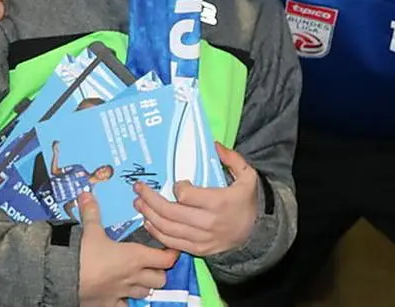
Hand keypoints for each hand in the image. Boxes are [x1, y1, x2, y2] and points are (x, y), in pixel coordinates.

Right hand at [79, 192, 178, 305]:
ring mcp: (122, 293)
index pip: (166, 259)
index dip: (172, 254)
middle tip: (153, 265)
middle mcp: (133, 276)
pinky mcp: (108, 305)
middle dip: (159, 272)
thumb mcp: (89, 230)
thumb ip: (92, 212)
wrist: (62, 278)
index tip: (170, 250)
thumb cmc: (81, 253)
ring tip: (138, 279)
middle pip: (160, 279)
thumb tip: (86, 195)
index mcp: (135, 256)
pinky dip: (126, 303)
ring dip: (145, 287)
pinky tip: (122, 297)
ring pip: (145, 294)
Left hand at [134, 144, 259, 256]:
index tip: (178, 183)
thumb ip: (232, 159)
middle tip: (138, 189)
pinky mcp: (198, 249)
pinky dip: (156, 232)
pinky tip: (148, 221)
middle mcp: (208, 222)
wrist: (255, 233)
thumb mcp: (248, 176)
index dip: (178, 188)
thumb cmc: (247, 202)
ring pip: (167, 229)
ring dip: (149, 215)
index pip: (187, 196)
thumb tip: (214, 144)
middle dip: (150, 199)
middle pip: (171, 212)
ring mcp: (202, 238)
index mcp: (220, 202)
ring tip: (139, 203)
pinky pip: (171, 243)